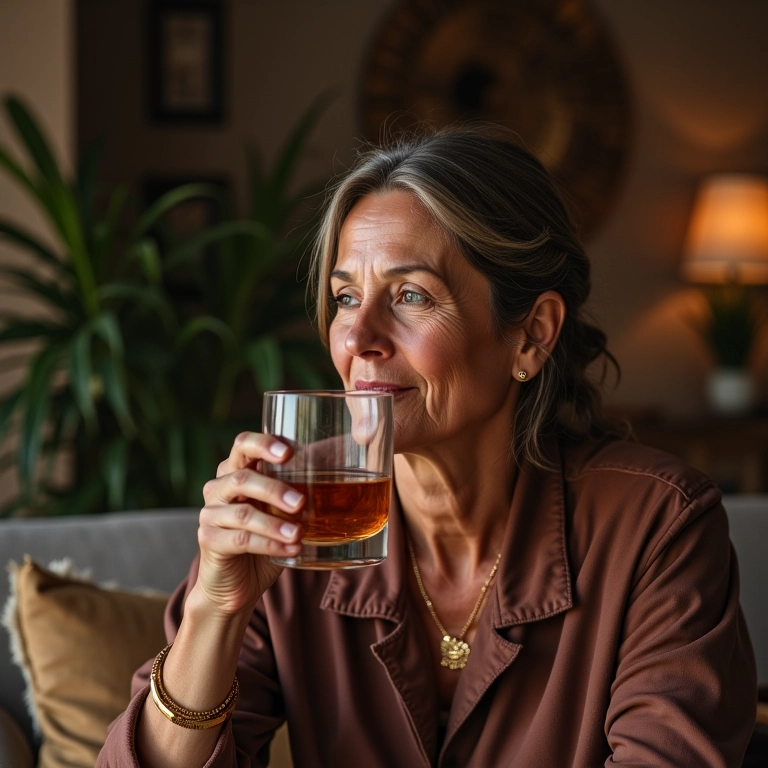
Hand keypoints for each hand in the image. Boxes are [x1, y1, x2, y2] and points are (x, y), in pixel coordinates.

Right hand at [194, 432, 304, 615]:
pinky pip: (242, 540)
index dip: (263, 444)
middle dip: (275, 489)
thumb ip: (295, 495)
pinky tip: (292, 550)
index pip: (242, 445)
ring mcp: (210, 515)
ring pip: (243, 514)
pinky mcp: (209, 541)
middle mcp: (218, 489)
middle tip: (301, 503)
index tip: (288, 453)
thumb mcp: (280, 513)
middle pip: (242, 479)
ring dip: (274, 524)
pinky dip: (270, 545)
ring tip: (298, 534)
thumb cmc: (263, 540)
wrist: (235, 584)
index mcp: (235, 471)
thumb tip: (335, 481)